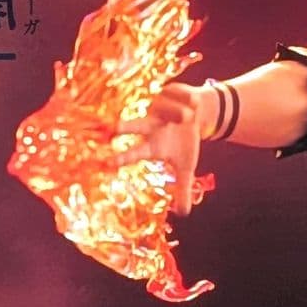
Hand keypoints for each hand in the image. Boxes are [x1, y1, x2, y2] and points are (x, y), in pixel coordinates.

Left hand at [114, 83, 204, 215]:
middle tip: (113, 128)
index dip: (123, 158)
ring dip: (183, 114)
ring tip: (189, 118)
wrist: (198, 115)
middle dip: (126, 126)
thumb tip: (183, 214)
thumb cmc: (186, 142)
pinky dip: (190, 101)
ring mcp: (156, 107)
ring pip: (173, 111)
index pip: (136, 153)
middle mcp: (150, 125)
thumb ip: (183, 189)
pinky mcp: (165, 91)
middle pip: (136, 126)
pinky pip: (182, 97)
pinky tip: (192, 105)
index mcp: (153, 144)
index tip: (108, 164)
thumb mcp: (186, 167)